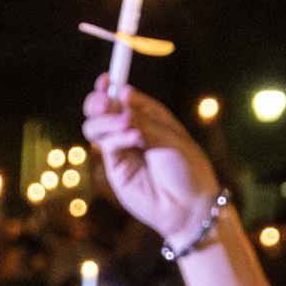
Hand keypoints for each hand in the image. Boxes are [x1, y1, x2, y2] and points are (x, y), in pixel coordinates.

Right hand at [78, 79, 220, 246]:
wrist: (190, 206)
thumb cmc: (187, 169)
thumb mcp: (168, 138)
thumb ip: (141, 119)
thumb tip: (120, 94)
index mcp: (148, 115)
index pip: (121, 95)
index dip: (110, 85)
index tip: (105, 79)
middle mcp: (131, 129)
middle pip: (101, 110)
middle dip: (98, 103)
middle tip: (104, 103)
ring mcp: (121, 150)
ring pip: (95, 128)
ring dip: (106, 121)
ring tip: (126, 125)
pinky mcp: (115, 169)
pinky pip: (106, 147)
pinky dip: (116, 139)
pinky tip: (134, 139)